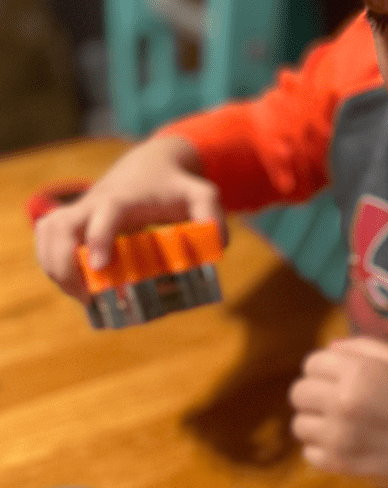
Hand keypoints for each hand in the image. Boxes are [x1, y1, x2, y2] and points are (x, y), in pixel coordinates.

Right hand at [33, 134, 226, 304]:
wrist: (151, 164)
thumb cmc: (178, 186)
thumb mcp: (203, 196)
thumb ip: (213, 217)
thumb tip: (216, 246)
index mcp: (125, 199)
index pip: (104, 214)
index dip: (97, 239)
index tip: (98, 267)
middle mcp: (95, 203)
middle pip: (60, 227)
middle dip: (64, 264)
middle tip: (88, 298)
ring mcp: (81, 211)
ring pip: (47, 232)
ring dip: (53, 267)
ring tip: (81, 297)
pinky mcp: (74, 220)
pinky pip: (47, 237)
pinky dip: (50, 261)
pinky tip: (74, 285)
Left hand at [288, 336, 387, 487]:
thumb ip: (361, 347)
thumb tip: (328, 350)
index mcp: (357, 370)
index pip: (311, 364)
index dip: (323, 371)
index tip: (338, 381)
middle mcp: (343, 401)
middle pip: (298, 393)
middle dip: (314, 396)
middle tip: (335, 405)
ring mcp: (339, 435)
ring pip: (299, 425)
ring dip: (316, 425)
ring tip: (341, 427)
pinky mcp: (340, 464)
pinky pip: (310, 454)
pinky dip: (324, 451)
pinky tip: (347, 447)